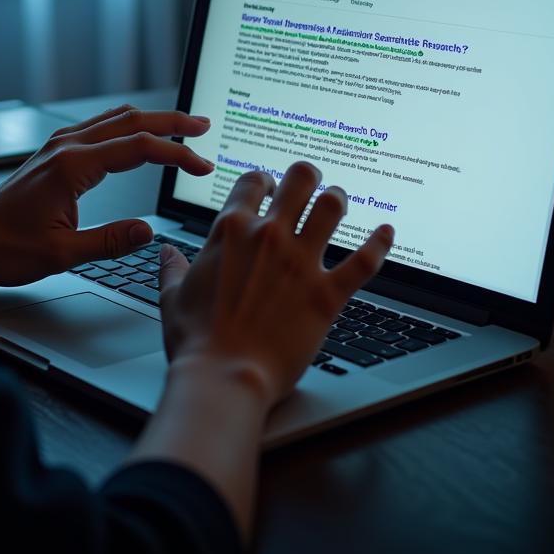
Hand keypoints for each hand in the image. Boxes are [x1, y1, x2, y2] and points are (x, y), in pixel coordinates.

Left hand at [0, 104, 213, 286]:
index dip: (177, 155)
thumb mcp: (61, 255)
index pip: (139, 149)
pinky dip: (128, 126)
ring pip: (115, 119)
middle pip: (131, 121)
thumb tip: (148, 233)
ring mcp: (58, 146)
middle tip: (204, 127)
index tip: (202, 166)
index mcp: (72, 167)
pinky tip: (138, 133)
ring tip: (182, 126)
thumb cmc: (4, 248)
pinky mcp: (54, 153)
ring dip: (152, 120)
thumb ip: (108, 242)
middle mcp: (66, 147)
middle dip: (172, 122)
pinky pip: (99, 127)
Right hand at [157, 161, 393, 409]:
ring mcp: (300, 263)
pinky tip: (388, 232)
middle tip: (310, 182)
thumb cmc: (197, 341)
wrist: (224, 377)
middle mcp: (269, 237)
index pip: (253, 181)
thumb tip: (165, 253)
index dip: (263, 180)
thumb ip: (172, 268)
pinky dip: (380, 243)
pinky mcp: (327, 294)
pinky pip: (364, 261)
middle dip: (307, 176)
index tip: (268, 187)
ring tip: (338, 200)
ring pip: (332, 207)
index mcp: (231, 232)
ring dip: (338, 199)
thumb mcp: (172, 297)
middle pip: (300, 180)